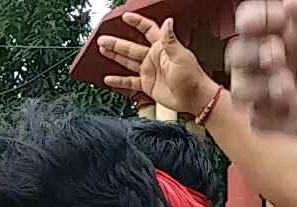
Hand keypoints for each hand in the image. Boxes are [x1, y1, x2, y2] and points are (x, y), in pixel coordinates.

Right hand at [98, 14, 220, 115]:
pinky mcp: (147, 84)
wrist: (194, 98)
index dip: (137, 23)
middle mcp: (154, 58)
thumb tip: (168, 22)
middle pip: (131, 47)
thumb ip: (170, 40)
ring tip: (102, 50)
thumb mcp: (180, 56)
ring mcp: (149, 71)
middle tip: (102, 39)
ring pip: (128, 61)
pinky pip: (129, 81)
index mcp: (162, 48)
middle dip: (116, 43)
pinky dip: (119, 81)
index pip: (148, 30)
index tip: (126, 17)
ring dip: (115, 56)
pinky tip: (109, 79)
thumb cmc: (191, 77)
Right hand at [226, 0, 296, 140]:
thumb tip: (287, 4)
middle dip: (251, 57)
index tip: (254, 26)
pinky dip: (269, 116)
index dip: (248, 21)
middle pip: (237, 55)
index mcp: (292, 29)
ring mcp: (277, 89)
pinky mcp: (282, 119)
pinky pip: (256, 120)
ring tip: (289, 91)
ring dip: (258, 89)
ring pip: (240, 89)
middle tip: (278, 60)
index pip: (254, 19)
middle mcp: (278, 57)